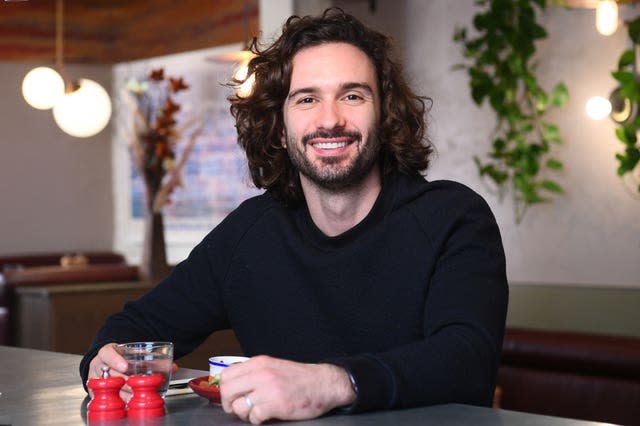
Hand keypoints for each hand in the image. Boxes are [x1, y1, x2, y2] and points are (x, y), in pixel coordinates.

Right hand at [87, 343, 178, 400]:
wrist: (107, 359)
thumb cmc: (121, 356)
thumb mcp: (134, 352)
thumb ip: (152, 358)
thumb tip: (173, 367)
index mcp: (107, 352)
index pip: (107, 354)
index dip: (115, 360)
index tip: (126, 366)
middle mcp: (99, 366)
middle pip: (110, 375)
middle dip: (126, 382)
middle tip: (139, 385)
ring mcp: (96, 380)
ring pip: (109, 389)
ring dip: (125, 393)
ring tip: (139, 396)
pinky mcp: (96, 392)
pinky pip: (107, 398)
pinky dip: (120, 400)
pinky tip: (131, 403)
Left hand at [220, 355, 355, 424]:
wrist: (324, 384)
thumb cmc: (300, 378)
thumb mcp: (274, 367)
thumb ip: (254, 373)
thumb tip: (233, 385)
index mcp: (259, 363)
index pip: (226, 375)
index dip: (225, 390)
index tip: (232, 397)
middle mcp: (262, 373)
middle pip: (227, 391)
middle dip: (230, 404)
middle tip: (240, 408)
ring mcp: (270, 389)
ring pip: (239, 406)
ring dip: (245, 414)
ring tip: (256, 413)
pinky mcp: (278, 404)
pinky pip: (255, 416)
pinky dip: (258, 420)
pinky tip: (267, 416)